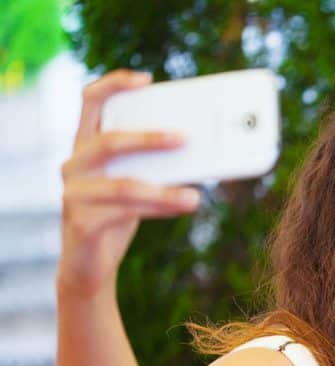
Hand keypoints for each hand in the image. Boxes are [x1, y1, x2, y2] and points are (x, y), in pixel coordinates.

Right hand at [58, 69, 200, 296]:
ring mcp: (74, 193)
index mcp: (86, 145)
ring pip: (123, 184)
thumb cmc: (119, 215)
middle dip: (149, 137)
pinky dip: (159, 209)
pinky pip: (125, 213)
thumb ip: (159, 165)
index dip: (114, 84)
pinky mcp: (82, 223)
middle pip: (108, 140)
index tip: (147, 79)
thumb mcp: (138, 183)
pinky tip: (184, 206)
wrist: (90, 265)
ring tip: (196, 195)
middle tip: (185, 138)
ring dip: (163, 189)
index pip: (91, 101)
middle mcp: (74, 164)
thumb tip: (208, 150)